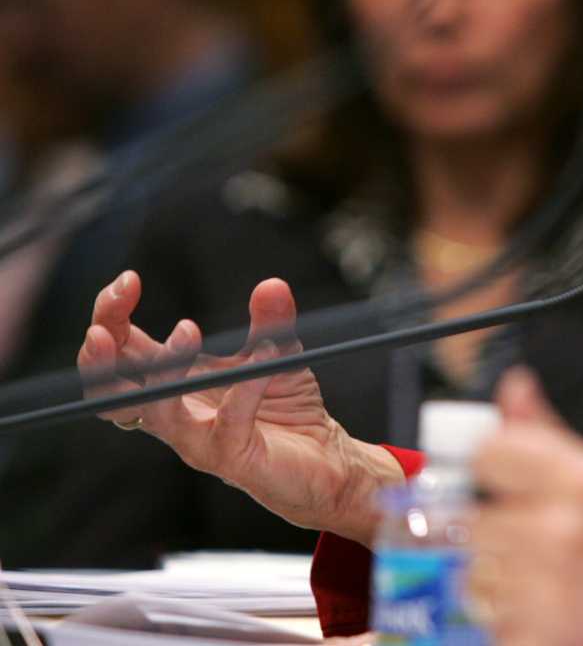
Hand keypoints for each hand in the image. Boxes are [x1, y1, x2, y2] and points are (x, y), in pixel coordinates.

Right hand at [76, 270, 402, 542]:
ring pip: (154, 413)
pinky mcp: (232, 457)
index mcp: (172, 384)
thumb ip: (272, 320)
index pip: (118, 352)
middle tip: (113, 317)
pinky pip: (229, 422)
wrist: (325, 459)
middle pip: (108, 391)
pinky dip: (245, 387)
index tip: (129, 280)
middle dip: (100, 354)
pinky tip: (267, 352)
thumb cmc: (287, 408)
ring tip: (186, 329)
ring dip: (164, 369)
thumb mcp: (279, 351)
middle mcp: (174, 415)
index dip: (110, 317)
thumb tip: (272, 284)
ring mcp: (198, 441)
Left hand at [467, 367, 582, 645]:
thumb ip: (550, 434)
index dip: (495, 464)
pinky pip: (496, 626)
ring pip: (478, 578)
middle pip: (476, 522)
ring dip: (503, 580)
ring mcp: (549, 596)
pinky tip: (552, 612)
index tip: (505, 478)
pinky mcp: (542, 641)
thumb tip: (514, 386)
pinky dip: (515, 623)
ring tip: (549, 579)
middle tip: (540, 540)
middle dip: (501, 530)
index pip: (488, 454)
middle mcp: (561, 535)